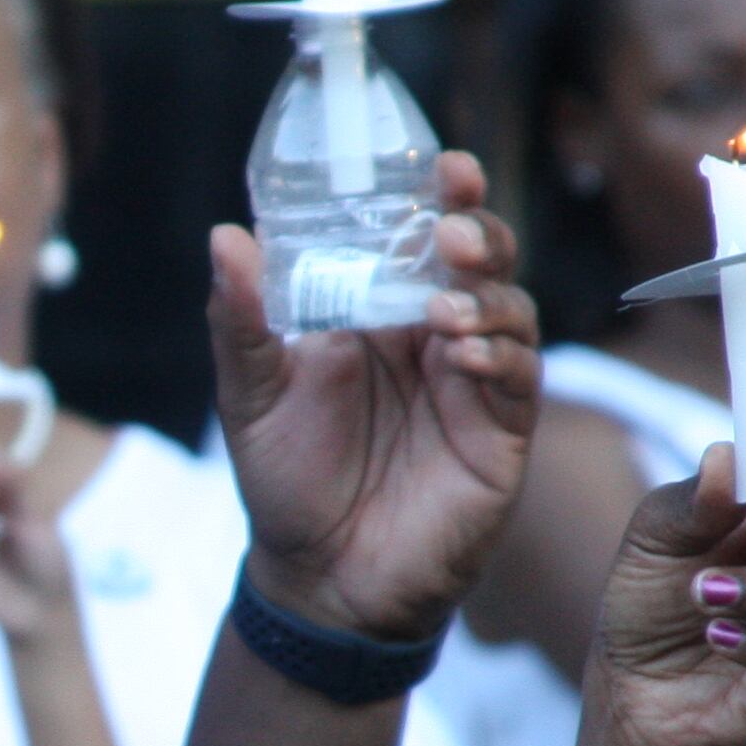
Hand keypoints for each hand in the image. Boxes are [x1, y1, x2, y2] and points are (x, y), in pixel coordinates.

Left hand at [206, 150, 540, 641]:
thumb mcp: (251, 394)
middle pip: (479, 259)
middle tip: (450, 227)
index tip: (439, 165)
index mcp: (376, 311)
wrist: (322, 580)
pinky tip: (461, 353)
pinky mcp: (501, 431)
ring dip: (486, 294)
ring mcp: (473, 380)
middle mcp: (432, 336)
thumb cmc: (287, 481)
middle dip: (476, 230)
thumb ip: (241, 320)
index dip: (437, 195)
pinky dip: (499, 353)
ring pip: (510, 307)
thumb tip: (226, 236)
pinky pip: (519, 375)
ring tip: (442, 306)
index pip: (416, 234)